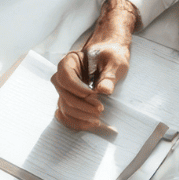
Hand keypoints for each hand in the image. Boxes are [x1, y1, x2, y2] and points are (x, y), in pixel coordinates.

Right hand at [51, 0, 138, 130]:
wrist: (111, 57)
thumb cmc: (112, 55)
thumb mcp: (115, 62)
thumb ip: (109, 75)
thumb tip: (104, 90)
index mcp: (70, 61)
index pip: (65, 76)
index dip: (77, 88)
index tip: (93, 94)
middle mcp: (63, 75)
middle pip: (63, 93)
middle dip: (81, 104)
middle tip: (100, 109)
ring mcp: (65, 89)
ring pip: (64, 105)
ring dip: (80, 115)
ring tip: (98, 118)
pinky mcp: (70, 100)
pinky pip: (67, 113)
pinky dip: (76, 121)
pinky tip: (90, 124)